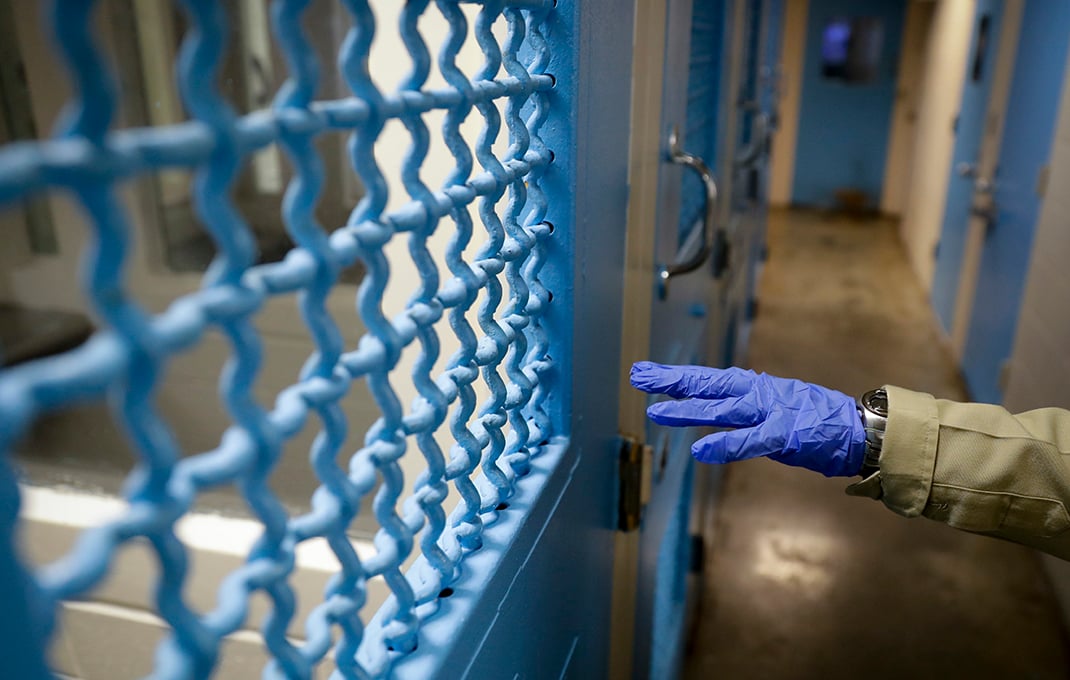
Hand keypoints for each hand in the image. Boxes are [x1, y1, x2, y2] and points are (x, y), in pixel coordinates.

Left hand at [629, 362, 864, 476]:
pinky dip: (725, 445)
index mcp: (753, 388)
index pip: (707, 379)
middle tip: (638, 376)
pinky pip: (749, 440)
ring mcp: (770, 412)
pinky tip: (701, 450)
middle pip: (707, 385)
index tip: (646, 373)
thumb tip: (712, 406)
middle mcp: (757, 394)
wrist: (858, 429)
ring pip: (721, 409)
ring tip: (657, 412)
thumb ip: (742, 408)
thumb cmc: (814, 420)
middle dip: (671, 381)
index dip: (675, 376)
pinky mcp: (784, 435)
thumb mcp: (773, 406)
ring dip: (688, 410)